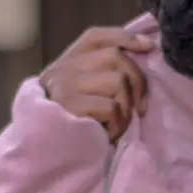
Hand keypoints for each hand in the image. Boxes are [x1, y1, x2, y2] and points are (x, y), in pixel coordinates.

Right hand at [39, 27, 154, 141]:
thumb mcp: (84, 94)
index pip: (96, 37)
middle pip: (115, 56)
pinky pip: (112, 107)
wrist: (43, 155)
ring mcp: (65, 86)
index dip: (124, 37)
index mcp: (66, 63)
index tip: (148, 46)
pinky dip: (118, 124)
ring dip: (127, 107)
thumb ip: (102, 73)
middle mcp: (62, 69)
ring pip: (118, 80)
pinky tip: (108, 134)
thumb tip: (145, 48)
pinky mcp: (70, 106)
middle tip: (138, 106)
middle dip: (137, 81)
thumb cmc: (74, 126)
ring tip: (117, 123)